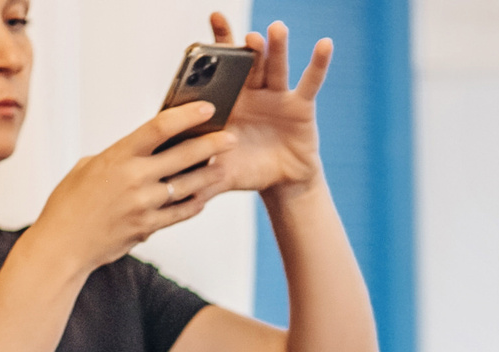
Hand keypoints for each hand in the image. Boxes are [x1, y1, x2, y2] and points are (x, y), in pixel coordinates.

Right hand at [27, 102, 241, 275]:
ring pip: (188, 186)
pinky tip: (203, 196)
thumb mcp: (88, 167)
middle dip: (211, 144)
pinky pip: (180, 213)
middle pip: (183, 155)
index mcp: (118, 156)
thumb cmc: (70, 204)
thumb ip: (118, 157)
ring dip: (209, 175)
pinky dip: (194, 203)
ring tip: (223, 166)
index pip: (159, 127)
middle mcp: (135, 178)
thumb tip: (141, 150)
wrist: (63, 245)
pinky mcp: (148, 227)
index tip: (206, 108)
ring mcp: (144, 204)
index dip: (187, 116)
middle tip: (230, 137)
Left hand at [195, 17, 331, 196]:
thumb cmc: (247, 171)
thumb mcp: (220, 171)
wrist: (281, 184)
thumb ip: (201, 169)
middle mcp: (252, 92)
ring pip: (276, 68)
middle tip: (247, 37)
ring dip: (277, 48)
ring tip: (276, 30)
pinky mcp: (301, 107)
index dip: (217, 45)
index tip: (215, 19)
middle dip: (247, 49)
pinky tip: (325, 44)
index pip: (220, 68)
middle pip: (249, 63)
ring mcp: (277, 96)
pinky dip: (318, 64)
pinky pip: (310, 83)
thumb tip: (173, 177)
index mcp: (229, 101)